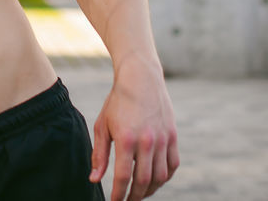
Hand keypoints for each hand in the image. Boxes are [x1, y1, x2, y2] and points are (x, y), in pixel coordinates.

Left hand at [89, 58, 179, 200]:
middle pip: (143, 182)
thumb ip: (99, 154)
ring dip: (150, 190)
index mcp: (126, 139)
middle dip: (134, 197)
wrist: (140, 78)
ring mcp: (163, 139)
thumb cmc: (117, 102)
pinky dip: (165, 177)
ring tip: (140, 193)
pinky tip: (155, 180)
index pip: (123, 178)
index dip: (118, 195)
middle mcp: (147, 141)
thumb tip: (94, 179)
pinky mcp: (173, 135)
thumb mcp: (102, 125)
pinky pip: (172, 165)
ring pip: (160, 177)